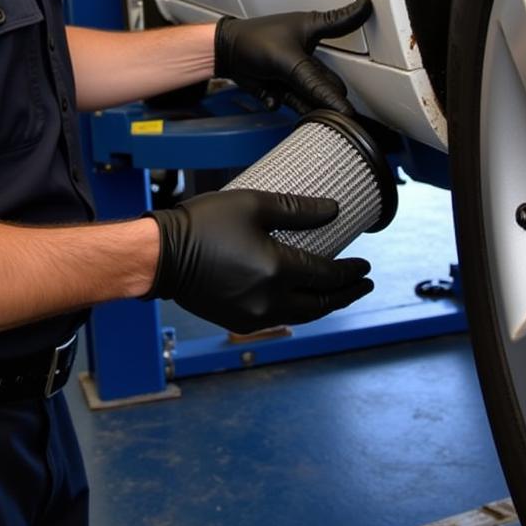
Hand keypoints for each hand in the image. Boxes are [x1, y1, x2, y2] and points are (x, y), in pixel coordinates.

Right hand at [143, 190, 372, 334]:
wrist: (161, 256)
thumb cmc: (202, 225)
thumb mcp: (253, 204)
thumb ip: (297, 210)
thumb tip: (333, 210)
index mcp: (277, 270)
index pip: (328, 275)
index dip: (351, 271)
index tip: (364, 265)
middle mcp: (270, 300)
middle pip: (321, 303)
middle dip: (346, 294)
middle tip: (363, 284)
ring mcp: (253, 315)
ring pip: (302, 316)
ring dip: (324, 305)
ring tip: (337, 294)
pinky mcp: (238, 320)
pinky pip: (280, 319)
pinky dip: (298, 310)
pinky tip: (301, 300)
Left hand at [214, 0, 371, 114]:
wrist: (223, 57)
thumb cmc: (252, 43)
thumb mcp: (289, 61)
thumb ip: (316, 83)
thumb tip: (342, 102)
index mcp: (314, 29)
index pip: (343, 23)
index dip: (359, 17)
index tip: (372, 10)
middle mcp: (308, 52)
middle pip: (330, 81)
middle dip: (328, 94)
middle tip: (331, 107)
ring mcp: (296, 72)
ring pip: (313, 96)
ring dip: (307, 104)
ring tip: (295, 101)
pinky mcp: (284, 88)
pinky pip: (293, 103)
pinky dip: (283, 102)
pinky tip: (271, 94)